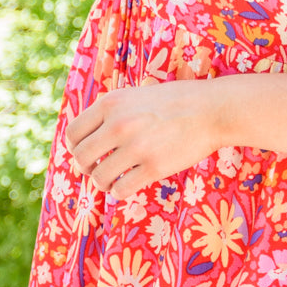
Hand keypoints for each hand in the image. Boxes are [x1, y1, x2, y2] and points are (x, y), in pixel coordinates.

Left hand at [64, 79, 227, 199]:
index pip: (73, 133)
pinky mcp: (154, 167)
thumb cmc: (176, 102)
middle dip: (85, 167)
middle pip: (81, 157)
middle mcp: (119, 124)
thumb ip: (112, 111)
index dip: (74, 147)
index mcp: (111, 103)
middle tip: (97, 169)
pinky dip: (119, 192)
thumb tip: (86, 135)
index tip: (85, 153)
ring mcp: (137, 146)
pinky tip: (127, 186)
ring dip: (102, 182)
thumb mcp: (137, 95)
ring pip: (99, 176)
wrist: (212, 110)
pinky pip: (121, 189)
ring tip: (113, 180)